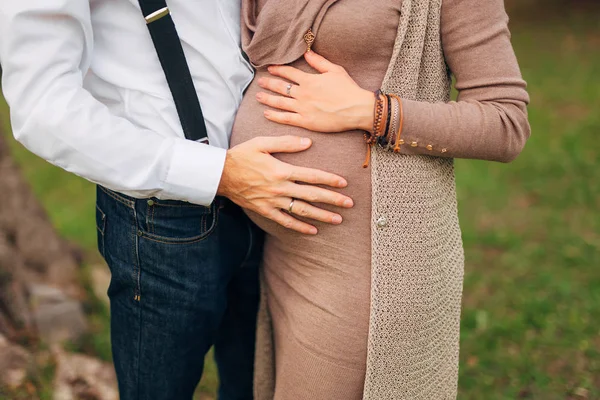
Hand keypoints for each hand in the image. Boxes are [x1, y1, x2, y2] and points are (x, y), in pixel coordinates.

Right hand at [217, 136, 353, 234]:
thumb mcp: (262, 143)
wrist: (220, 175)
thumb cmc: (242, 156)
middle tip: (350, 204)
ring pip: (302, 210)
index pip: (312, 176)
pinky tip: (313, 231)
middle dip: (333, 200)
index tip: (344, 183)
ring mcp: (273, 201)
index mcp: (282, 171)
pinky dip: (300, 227)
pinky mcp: (265, 210)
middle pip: (312, 195)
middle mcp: (280, 188)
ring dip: (322, 215)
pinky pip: (285, 221)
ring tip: (338, 220)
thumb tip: (308, 142)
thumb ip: (286, 143)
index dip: (329, 180)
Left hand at [256, 51, 374, 132]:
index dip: (278, 69)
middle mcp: (303, 94)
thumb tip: (306, 52)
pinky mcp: (306, 122)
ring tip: (258, 96)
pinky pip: (286, 118)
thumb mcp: (335, 70)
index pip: (289, 73)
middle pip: (281, 87)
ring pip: (280, 102)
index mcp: (309, 80)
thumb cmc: (348, 89)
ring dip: (267, 99)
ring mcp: (303, 108)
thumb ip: (318, 62)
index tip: (269, 68)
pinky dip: (275, 116)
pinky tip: (267, 113)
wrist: (356, 109)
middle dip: (269, 83)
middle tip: (260, 82)